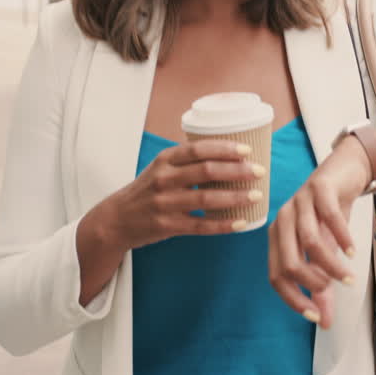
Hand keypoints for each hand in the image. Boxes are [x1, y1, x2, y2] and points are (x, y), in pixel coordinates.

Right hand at [95, 139, 265, 250]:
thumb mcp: (161, 168)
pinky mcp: (167, 226)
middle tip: (258, 172)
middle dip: (237, 171)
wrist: (116, 219)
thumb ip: (188, 161)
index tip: (247, 150)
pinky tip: (241, 222)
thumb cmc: (147, 190)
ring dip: (235, 197)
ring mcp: (165, 203)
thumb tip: (229, 155)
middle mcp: (164, 179)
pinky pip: (201, 226)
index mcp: (165, 160)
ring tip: (256, 195)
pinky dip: (223, 225)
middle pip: (207, 171)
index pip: (199, 149)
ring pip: (207, 198)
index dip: (225, 148)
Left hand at [269, 137, 369, 328]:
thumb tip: (325, 323)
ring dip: (331, 265)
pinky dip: (342, 238)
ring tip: (348, 276)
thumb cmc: (331, 215)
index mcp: (278, 238)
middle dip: (313, 282)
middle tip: (336, 287)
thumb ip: (322, 286)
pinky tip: (352, 252)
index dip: (294, 299)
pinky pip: (329, 217)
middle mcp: (283, 220)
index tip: (315, 316)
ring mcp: (299, 202)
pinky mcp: (319, 187)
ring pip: (310, 242)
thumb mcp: (326, 252)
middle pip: (289, 262)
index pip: (276, 277)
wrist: (346, 172)